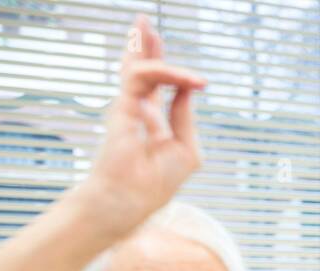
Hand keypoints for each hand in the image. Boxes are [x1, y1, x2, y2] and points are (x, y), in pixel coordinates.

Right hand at [74, 14, 205, 241]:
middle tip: (144, 22)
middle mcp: (138, 110)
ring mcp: (127, 107)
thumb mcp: (186, 148)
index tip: (198, 80)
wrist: (131, 198)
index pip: (160, 88)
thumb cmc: (158, 182)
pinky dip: (164, 73)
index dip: (172, 75)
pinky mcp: (121, 106)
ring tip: (147, 26)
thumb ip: (185, 116)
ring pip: (139, 68)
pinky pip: (142, 78)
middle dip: (145, 45)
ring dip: (148, 48)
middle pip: (142, 70)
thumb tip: (188, 88)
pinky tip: (187, 78)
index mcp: (154, 122)